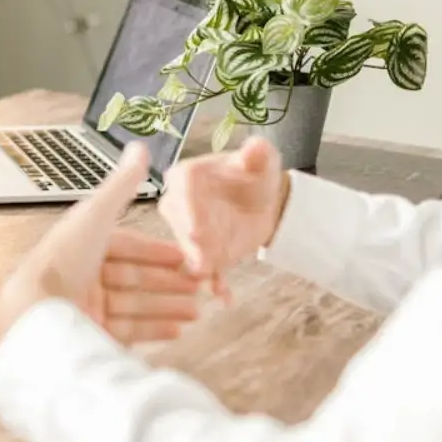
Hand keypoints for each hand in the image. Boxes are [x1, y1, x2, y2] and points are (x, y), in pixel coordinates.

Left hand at [0, 143, 206, 343]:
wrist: (38, 310)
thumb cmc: (63, 260)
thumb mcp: (97, 215)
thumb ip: (122, 185)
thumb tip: (139, 148)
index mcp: (83, 244)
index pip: (127, 246)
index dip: (157, 251)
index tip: (185, 256)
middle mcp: (85, 274)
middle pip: (135, 277)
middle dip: (169, 281)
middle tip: (199, 284)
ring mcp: (88, 306)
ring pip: (136, 305)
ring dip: (168, 305)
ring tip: (198, 309)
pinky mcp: (91, 332)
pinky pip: (130, 330)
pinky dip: (155, 329)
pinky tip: (178, 329)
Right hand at [158, 135, 289, 298]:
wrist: (263, 203)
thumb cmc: (254, 175)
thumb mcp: (261, 161)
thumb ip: (258, 153)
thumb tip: (256, 146)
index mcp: (187, 175)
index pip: (181, 187)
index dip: (188, 207)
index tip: (196, 226)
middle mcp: (179, 204)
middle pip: (179, 222)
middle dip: (188, 240)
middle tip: (199, 257)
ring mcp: (189, 233)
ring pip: (188, 249)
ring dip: (197, 264)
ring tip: (209, 277)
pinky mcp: (204, 254)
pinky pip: (206, 270)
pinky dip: (215, 283)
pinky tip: (225, 295)